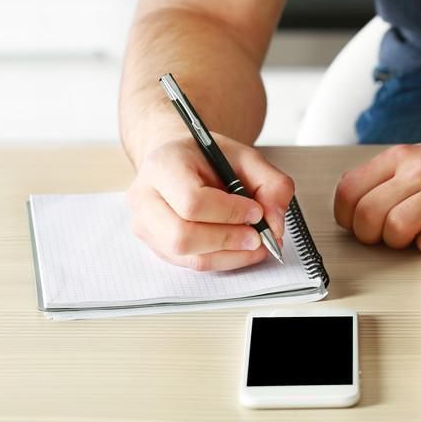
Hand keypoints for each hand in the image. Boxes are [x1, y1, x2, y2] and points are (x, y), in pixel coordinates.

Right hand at [127, 134, 294, 270]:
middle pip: (182, 236)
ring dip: (229, 255)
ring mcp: (146, 225)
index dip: (229, 213)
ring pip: (187, 256)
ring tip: (254, 243)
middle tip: (257, 236)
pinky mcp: (156, 246)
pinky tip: (240, 249)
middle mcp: (145, 196)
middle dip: (228, 240)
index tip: (256, 212)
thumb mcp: (246, 157)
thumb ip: (271, 185)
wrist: (178, 160)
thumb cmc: (206, 158)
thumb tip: (274, 224)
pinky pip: (191, 264)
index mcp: (163, 164)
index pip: (191, 201)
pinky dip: (223, 260)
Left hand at [334, 143, 420, 253]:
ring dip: (399, 242)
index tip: (358, 224)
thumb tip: (349, 207)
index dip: (347, 217)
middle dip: (371, 236)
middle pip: (367, 215)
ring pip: (394, 229)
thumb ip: (382, 179)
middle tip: (385, 235)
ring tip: (411, 235)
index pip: (348, 190)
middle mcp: (417, 166)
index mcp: (398, 156)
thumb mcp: (414, 161)